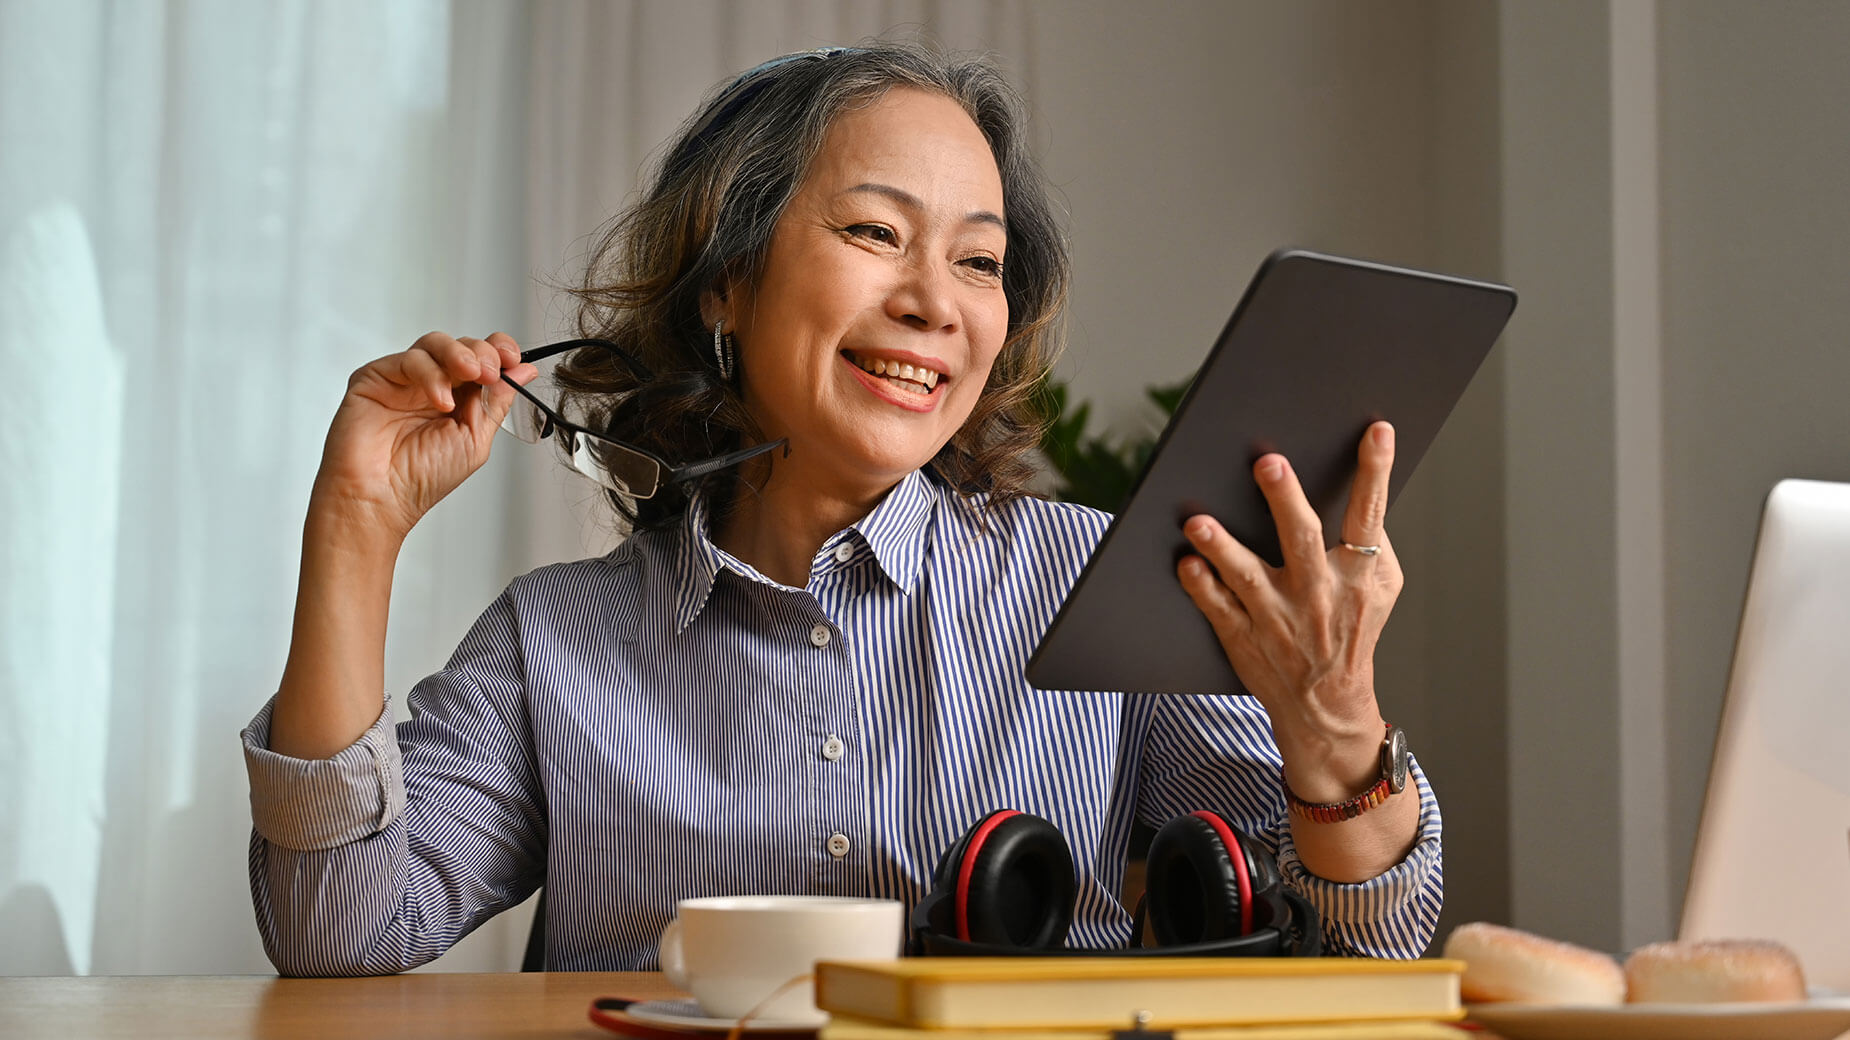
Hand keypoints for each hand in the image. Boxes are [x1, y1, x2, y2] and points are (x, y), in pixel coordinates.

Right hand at [311, 331, 535, 543]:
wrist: (381, 498)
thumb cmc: (422, 477)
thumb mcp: (475, 438)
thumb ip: (497, 402)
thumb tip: (525, 371)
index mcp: (458, 397)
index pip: (482, 359)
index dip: (499, 351)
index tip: (513, 358)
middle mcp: (431, 384)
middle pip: (461, 346)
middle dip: (482, 352)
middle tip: (490, 371)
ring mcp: (403, 379)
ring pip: (434, 344)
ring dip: (459, 354)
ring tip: (472, 373)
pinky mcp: (374, 377)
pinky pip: (408, 360)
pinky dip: (430, 375)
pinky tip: (440, 401)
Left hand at [1175, 421, 1402, 801]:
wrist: (1328, 705)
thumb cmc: (1353, 630)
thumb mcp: (1381, 589)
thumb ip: (1372, 542)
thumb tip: (1359, 480)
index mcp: (1358, 575)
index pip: (1369, 516)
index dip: (1375, 473)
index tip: (1376, 430)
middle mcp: (1319, 593)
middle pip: (1302, 539)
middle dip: (1285, 501)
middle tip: (1268, 462)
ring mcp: (1278, 617)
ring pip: (1247, 576)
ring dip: (1222, 548)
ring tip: (1198, 521)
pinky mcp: (1244, 638)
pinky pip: (1218, 608)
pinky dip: (1201, 587)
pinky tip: (1186, 563)